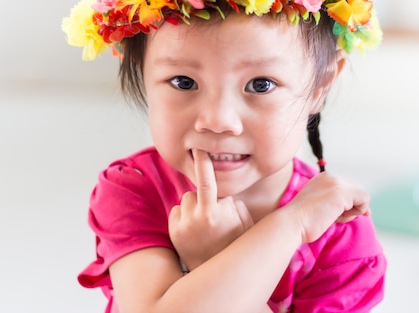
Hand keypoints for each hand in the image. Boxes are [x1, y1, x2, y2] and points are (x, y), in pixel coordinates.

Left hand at [168, 149, 253, 270]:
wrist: (216, 271)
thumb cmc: (236, 242)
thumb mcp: (245, 220)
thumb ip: (234, 201)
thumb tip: (224, 187)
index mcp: (214, 213)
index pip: (207, 180)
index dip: (203, 162)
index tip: (198, 148)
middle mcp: (195, 219)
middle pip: (197, 190)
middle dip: (205, 196)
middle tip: (215, 214)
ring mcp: (182, 226)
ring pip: (186, 199)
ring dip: (195, 205)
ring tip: (206, 223)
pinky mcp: (173, 232)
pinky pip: (177, 211)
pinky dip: (185, 215)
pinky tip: (196, 229)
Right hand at [285, 171, 369, 243]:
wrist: (292, 223)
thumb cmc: (303, 221)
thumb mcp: (319, 205)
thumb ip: (334, 202)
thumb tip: (361, 209)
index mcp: (323, 178)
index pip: (346, 189)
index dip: (346, 204)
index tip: (336, 216)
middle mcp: (331, 176)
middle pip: (354, 192)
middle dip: (350, 208)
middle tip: (333, 218)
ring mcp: (337, 183)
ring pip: (360, 197)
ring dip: (352, 212)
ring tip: (333, 217)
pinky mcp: (343, 192)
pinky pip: (364, 201)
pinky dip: (358, 212)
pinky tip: (339, 217)